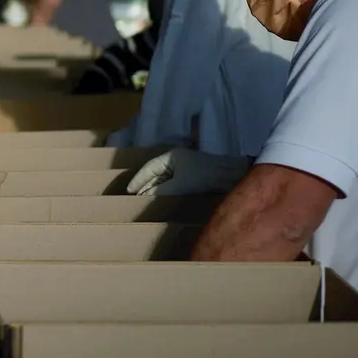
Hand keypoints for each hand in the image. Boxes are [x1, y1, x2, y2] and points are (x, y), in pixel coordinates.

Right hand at [126, 147, 250, 195]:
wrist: (230, 175)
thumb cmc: (204, 176)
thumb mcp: (180, 184)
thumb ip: (161, 191)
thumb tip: (145, 198)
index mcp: (170, 156)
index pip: (148, 167)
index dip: (137, 180)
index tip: (127, 191)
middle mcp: (175, 159)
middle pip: (155, 173)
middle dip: (144, 185)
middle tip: (133, 198)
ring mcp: (184, 166)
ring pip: (163, 178)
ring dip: (154, 189)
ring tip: (144, 201)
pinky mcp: (191, 175)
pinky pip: (172, 182)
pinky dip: (165, 190)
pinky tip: (161, 199)